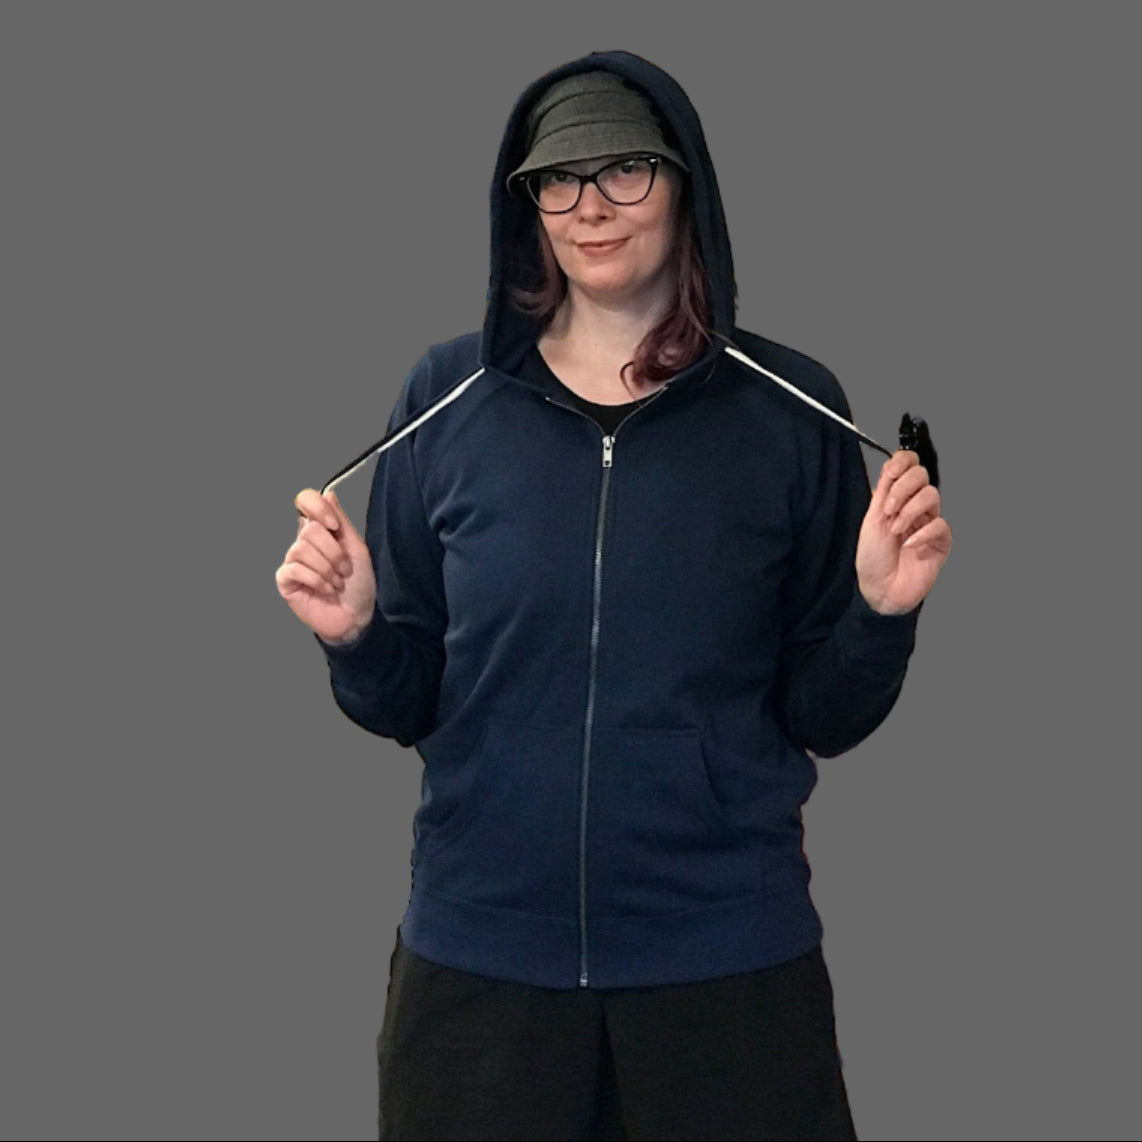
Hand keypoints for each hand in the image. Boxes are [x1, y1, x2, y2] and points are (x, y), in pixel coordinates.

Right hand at [275, 488, 376, 643]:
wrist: (357, 617)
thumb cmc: (359, 584)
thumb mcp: (357, 548)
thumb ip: (342, 521)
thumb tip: (329, 493)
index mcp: (322, 530)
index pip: (305, 501)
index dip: (317, 508)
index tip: (334, 527)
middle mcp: (304, 542)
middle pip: (310, 529)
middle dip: (334, 552)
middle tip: (345, 570)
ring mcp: (293, 561)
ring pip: (301, 548)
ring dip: (327, 568)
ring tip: (337, 582)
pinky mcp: (286, 581)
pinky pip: (294, 569)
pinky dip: (316, 580)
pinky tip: (327, 590)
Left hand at [856, 450, 951, 614]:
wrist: (880, 590)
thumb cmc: (873, 559)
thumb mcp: (872, 520)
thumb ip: (884, 492)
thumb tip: (891, 464)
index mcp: (895, 498)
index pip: (907, 467)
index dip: (902, 463)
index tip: (891, 472)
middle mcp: (913, 507)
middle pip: (921, 476)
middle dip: (903, 488)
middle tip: (888, 509)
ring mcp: (928, 522)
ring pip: (932, 496)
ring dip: (910, 510)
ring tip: (896, 529)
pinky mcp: (940, 540)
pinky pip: (940, 524)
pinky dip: (922, 533)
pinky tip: (909, 545)